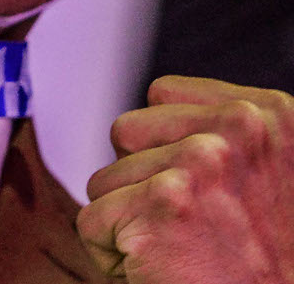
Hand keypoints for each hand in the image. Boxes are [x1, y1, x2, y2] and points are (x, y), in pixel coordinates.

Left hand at [77, 76, 293, 282]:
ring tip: (180, 250)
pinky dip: (111, 256)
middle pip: (126, 131)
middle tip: (189, 225)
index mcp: (269, 114)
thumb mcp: (267, 175)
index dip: (161, 144)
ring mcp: (201, 162)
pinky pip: (91, 222)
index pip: (162, 93)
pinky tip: (162, 271)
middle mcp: (239, 129)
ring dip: (128, 220)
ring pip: (105, 179)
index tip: (198, 189)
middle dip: (140, 180)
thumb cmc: (267, 264)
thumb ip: (218, 134)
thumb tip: (155, 117)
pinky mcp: (163, 205)